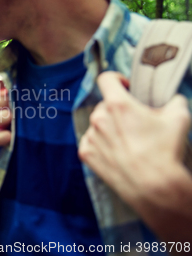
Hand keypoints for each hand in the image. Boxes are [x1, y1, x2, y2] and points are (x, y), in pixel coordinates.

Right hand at [0, 78, 11, 172]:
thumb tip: (2, 89)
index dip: (4, 86)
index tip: (7, 92)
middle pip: (3, 98)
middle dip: (9, 105)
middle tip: (7, 113)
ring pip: (7, 115)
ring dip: (9, 121)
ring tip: (4, 126)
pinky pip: (5, 136)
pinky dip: (7, 137)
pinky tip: (1, 138)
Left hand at [78, 71, 190, 204]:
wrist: (153, 186)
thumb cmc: (165, 151)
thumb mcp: (178, 117)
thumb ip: (173, 101)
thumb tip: (173, 99)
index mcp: (117, 104)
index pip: (106, 79)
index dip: (117, 79)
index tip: (125, 86)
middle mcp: (99, 118)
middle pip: (105, 105)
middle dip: (119, 110)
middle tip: (136, 123)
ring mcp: (91, 136)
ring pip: (98, 124)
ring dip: (110, 128)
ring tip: (129, 142)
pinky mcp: (86, 153)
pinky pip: (91, 142)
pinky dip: (102, 144)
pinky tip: (118, 153)